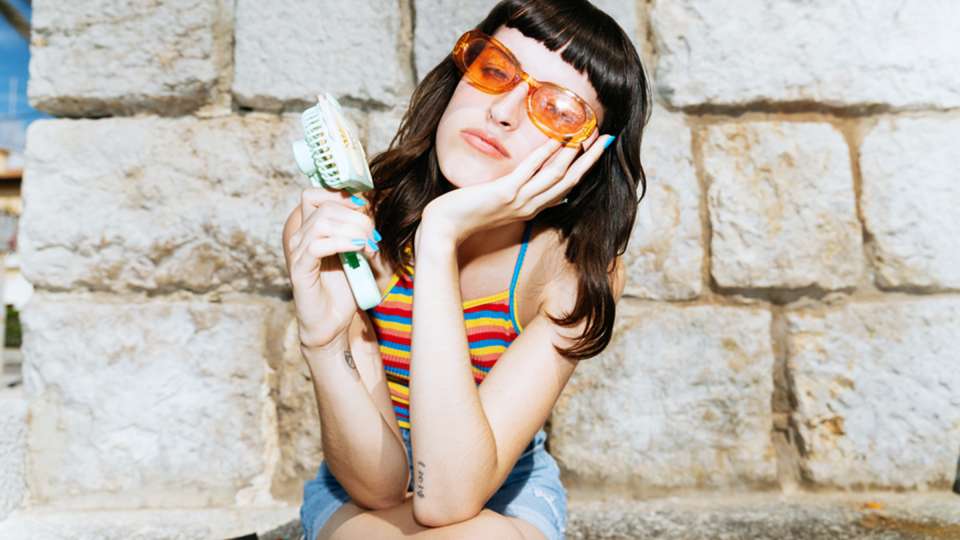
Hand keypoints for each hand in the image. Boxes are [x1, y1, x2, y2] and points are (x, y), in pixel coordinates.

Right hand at [284, 188, 379, 348]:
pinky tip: (359, 251)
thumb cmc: (345, 289)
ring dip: (352, 230)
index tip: (364, 207)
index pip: (314, 194)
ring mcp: (298, 253)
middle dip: (355, 216)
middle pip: (324, 207)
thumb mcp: (357, 252)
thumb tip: (370, 205)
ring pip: (321, 223)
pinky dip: (343, 243)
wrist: (332, 323)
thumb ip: (360, 229)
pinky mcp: (300, 270)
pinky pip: (317, 246)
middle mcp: (300, 237)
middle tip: (373, 235)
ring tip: (368, 245)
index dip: (339, 194)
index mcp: (311, 229)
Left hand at [421, 129, 614, 245]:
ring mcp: (518, 201)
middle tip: (606, 139)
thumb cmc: (464, 215)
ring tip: (588, 136)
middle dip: (589, 160)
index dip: (583, 170)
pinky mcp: (504, 194)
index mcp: (529, 209)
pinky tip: (556, 141)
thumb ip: (511, 193)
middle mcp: (529, 206)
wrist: (444, 229)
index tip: (596, 151)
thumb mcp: (495, 205)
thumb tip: (519, 178)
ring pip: (555, 177)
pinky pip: (529, 172)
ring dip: (574, 156)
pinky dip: (545, 155)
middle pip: (568, 181)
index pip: (564, 189)